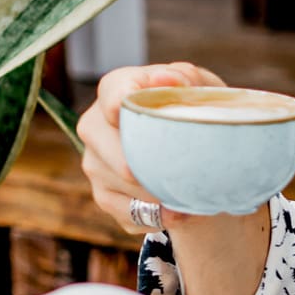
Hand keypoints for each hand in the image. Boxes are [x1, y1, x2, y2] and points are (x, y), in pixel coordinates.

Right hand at [78, 61, 226, 234]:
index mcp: (116, 89)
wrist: (193, 157)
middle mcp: (95, 126)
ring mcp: (94, 163)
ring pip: (126, 185)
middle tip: (183, 171)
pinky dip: (159, 216)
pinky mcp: (103, 196)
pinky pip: (130, 213)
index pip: (113, 93)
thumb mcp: (199, 91)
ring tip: (192, 193)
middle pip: (115, 150)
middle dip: (149, 164)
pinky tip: (179, 211)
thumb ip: (187, 79)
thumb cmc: (192, 112)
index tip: (130, 110)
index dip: (121, 102)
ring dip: (161, 193)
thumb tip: (167, 78)